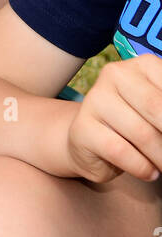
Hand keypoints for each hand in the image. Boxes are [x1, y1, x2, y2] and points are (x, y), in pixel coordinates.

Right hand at [65, 55, 161, 183]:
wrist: (91, 138)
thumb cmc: (136, 123)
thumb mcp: (159, 111)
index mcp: (142, 65)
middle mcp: (114, 75)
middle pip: (157, 109)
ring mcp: (95, 100)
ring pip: (142, 134)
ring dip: (160, 158)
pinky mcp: (83, 128)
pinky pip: (121, 152)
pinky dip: (143, 168)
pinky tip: (148, 171)